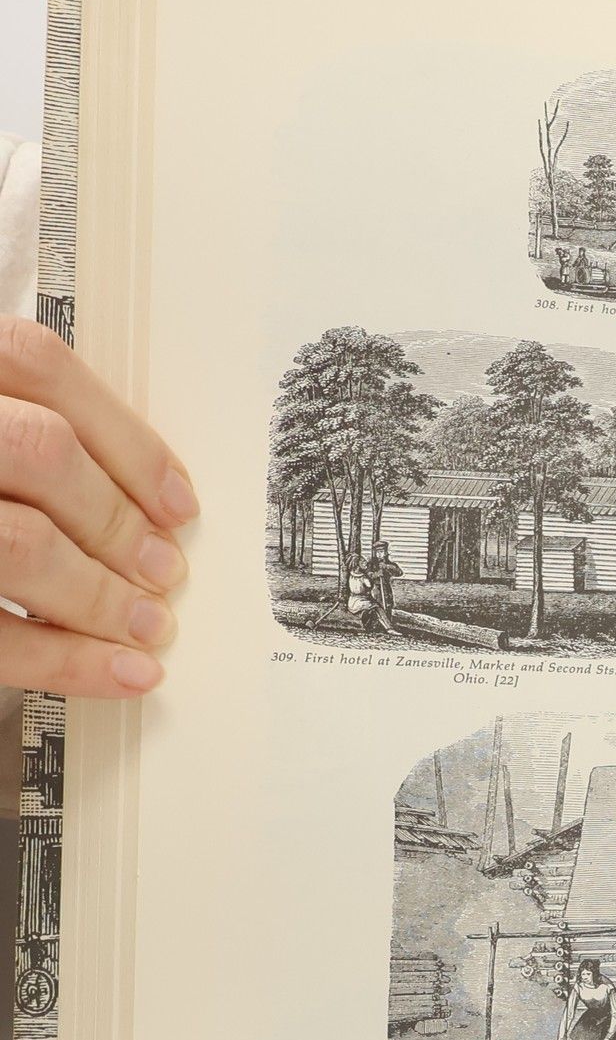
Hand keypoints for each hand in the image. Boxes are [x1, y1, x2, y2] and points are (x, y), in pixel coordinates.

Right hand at [0, 317, 195, 694]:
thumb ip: (7, 425)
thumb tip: (132, 495)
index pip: (35, 365)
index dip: (124, 438)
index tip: (175, 499)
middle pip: (38, 453)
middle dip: (118, 521)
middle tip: (164, 570)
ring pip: (18, 543)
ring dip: (100, 595)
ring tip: (145, 625)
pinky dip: (63, 659)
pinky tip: (113, 673)